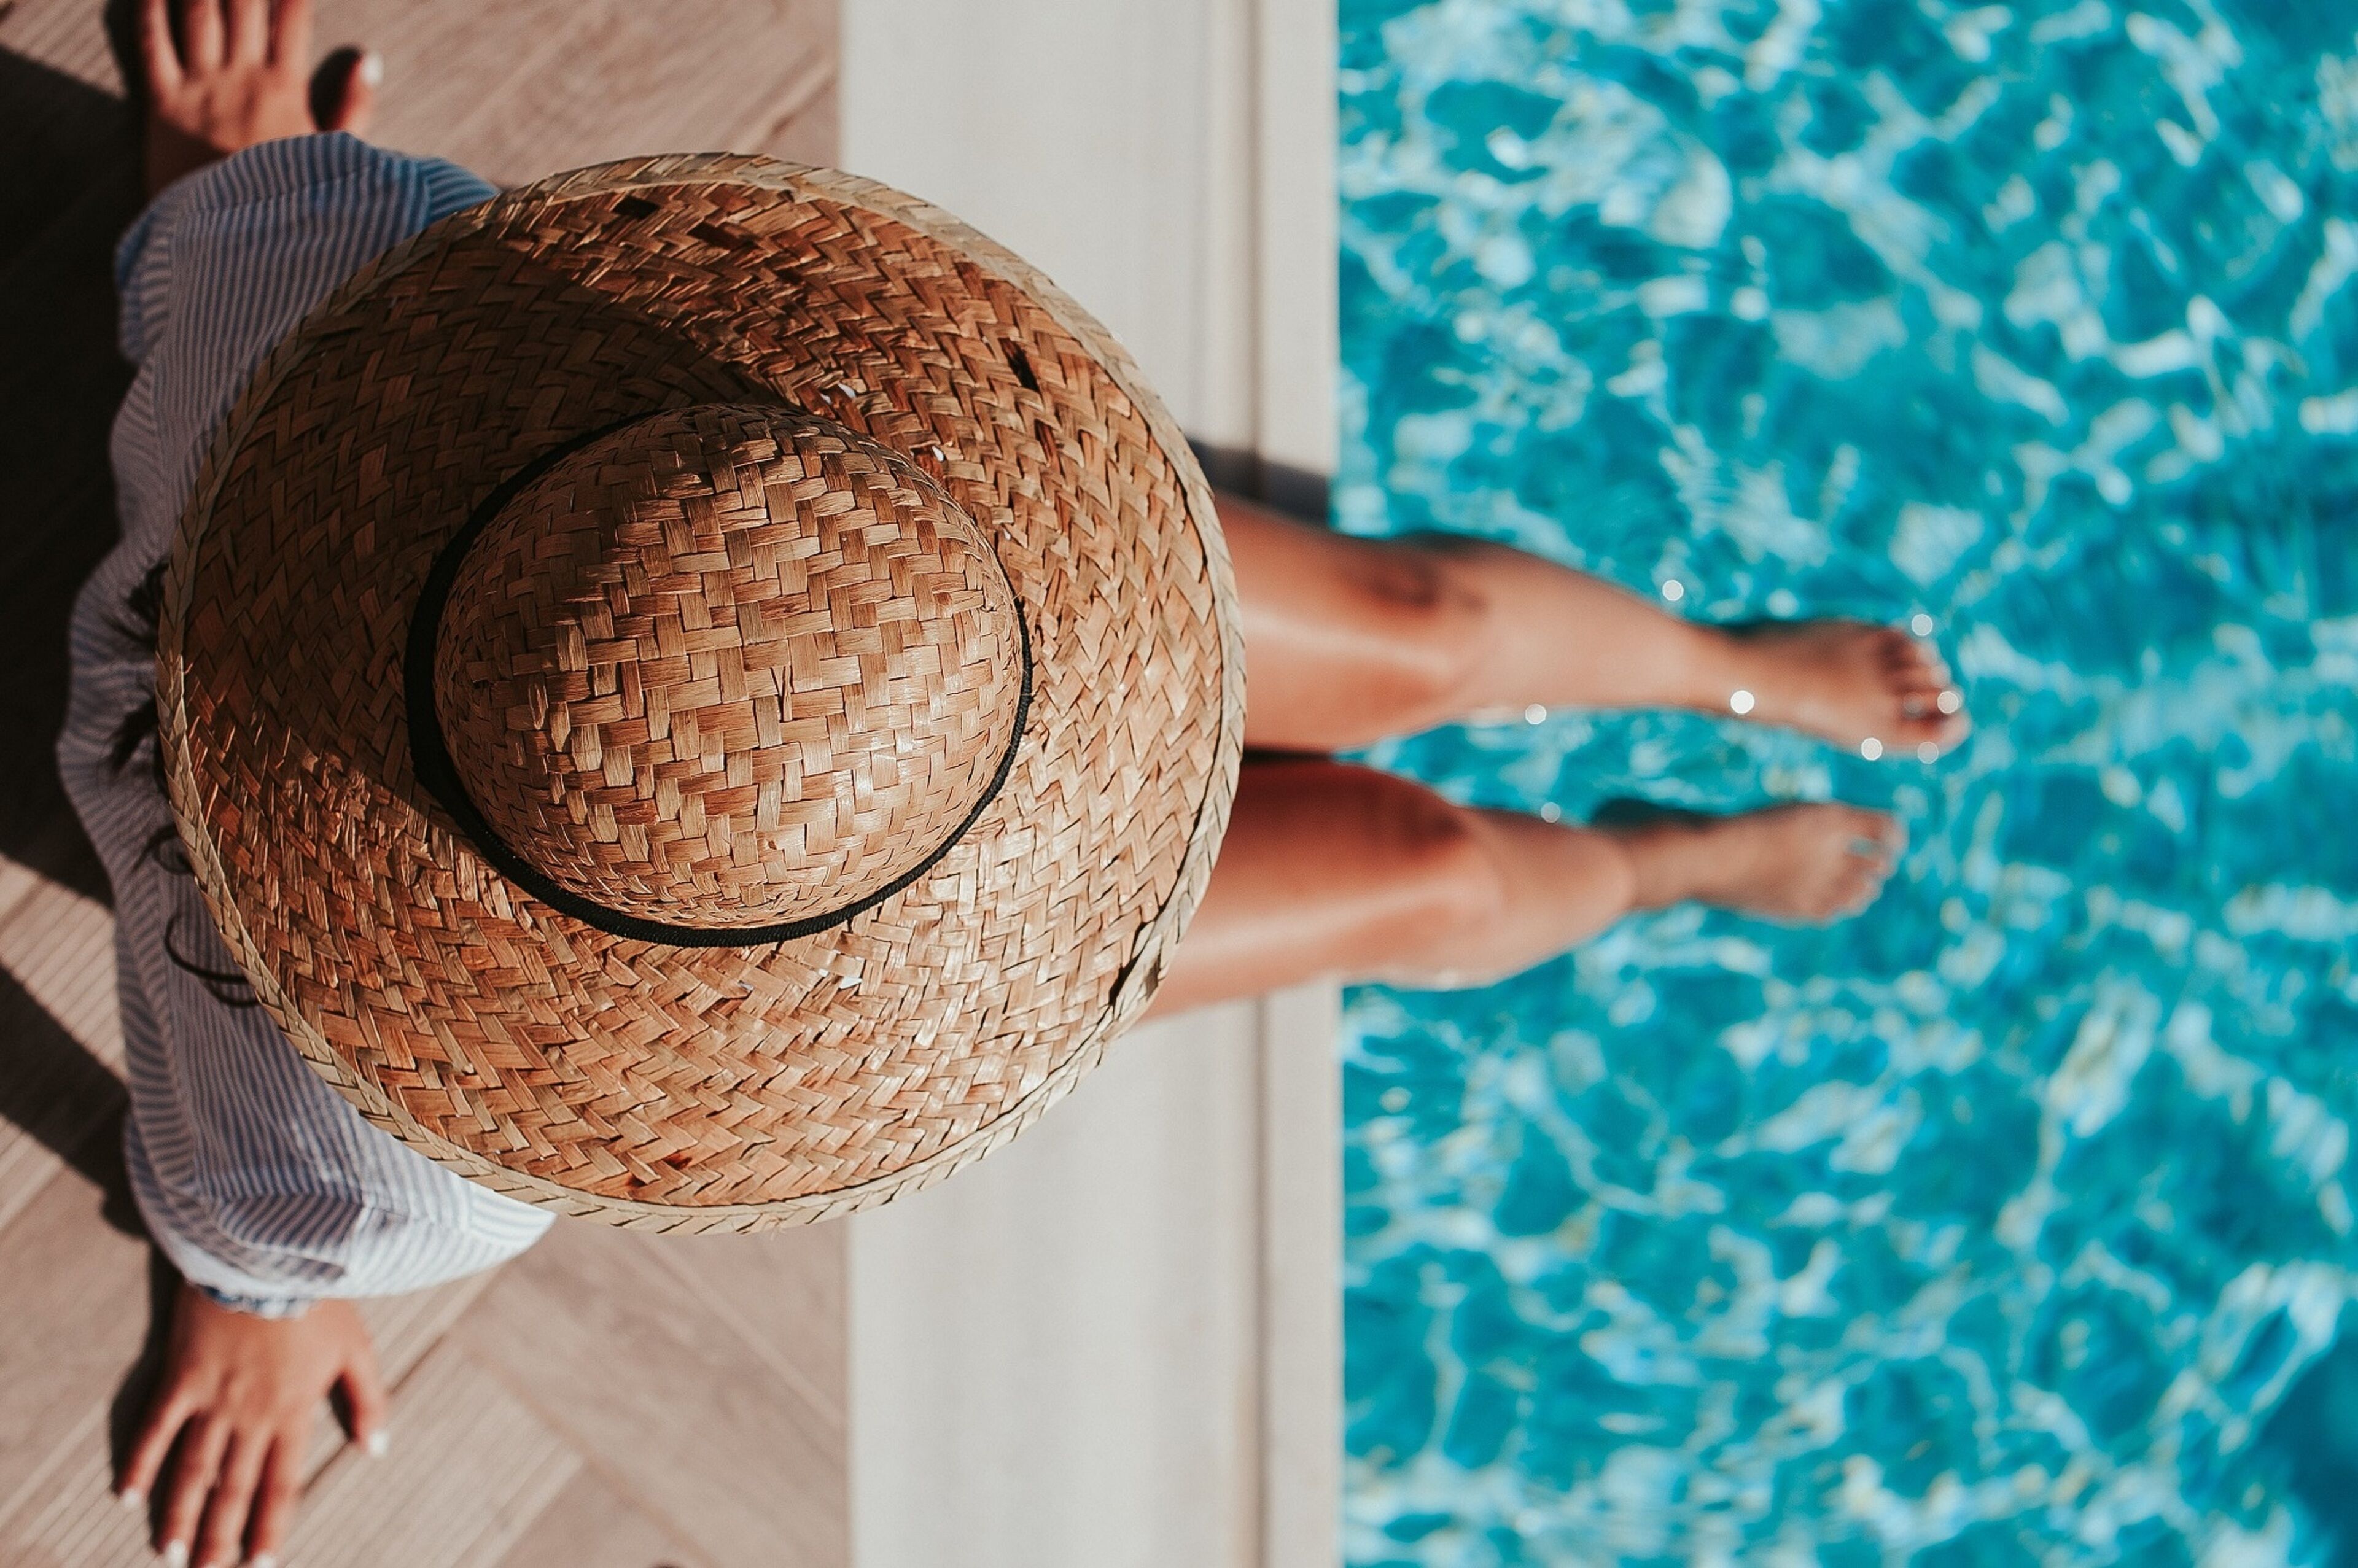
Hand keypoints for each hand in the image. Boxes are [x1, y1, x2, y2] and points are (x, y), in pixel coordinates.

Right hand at [119, 1281, 388, 1567]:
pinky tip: (127, 1496)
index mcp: (293, 1412)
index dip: (270, 1527)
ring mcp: (212, 1399)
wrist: (271, 1257)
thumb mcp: (357, 1349)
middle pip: (232, 1489)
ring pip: (192, 1470)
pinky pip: (156, 1429)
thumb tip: (375, 1449)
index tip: (261, 1563)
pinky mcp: (181, 1378)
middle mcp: (250, 1416)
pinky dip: (141, 1463)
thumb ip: (368, 1401)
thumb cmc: (318, 1300)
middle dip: (220, 1536)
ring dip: (180, 1515)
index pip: (280, 1485)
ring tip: (171, 1554)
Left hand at [140, 0, 379, 194]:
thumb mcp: (337, 160)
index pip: (291, 17)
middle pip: (240, 3)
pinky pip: (153, 45)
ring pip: (197, 13)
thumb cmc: (294, 207)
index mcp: (287, 88)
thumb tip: (368, 58)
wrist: (241, 246)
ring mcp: (200, 88)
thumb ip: (354, 106)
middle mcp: (243, 78)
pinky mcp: (162, 104)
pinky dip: (150, 11)